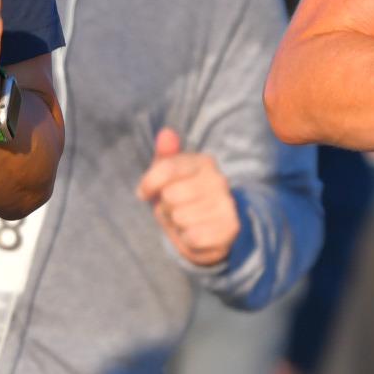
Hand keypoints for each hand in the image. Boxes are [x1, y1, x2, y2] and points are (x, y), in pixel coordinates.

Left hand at [136, 127, 239, 267]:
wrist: (211, 231)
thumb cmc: (183, 200)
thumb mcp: (168, 177)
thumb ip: (165, 156)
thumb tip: (165, 133)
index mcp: (203, 162)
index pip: (166, 167)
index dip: (148, 183)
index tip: (143, 192)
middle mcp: (218, 179)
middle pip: (170, 196)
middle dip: (165, 207)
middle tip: (175, 209)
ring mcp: (226, 203)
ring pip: (180, 218)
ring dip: (177, 225)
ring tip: (186, 222)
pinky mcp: (230, 227)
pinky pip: (193, 237)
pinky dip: (188, 240)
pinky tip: (195, 235)